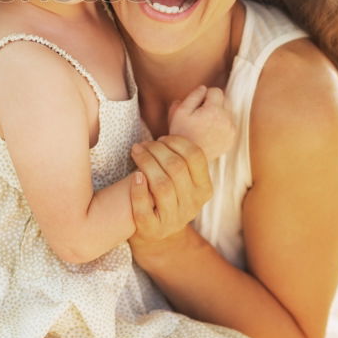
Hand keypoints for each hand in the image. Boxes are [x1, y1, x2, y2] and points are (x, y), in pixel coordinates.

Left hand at [128, 134, 212, 264]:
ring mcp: (174, 219)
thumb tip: (175, 105)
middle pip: (176, 167)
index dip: (176, 142)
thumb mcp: (180, 175)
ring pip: (162, 185)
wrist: (154, 232)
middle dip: (156, 149)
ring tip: (135, 152)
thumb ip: (180, 148)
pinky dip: (138, 190)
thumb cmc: (165, 191)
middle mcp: (193, 205)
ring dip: (145, 163)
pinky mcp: (153, 229)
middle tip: (142, 144)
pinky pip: (145, 208)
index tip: (161, 138)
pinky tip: (134, 177)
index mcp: (204, 188)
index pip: (196, 157)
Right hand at [168, 85, 235, 159]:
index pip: (216, 91)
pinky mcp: (232, 139)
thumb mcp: (180, 112)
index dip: (205, 95)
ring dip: (218, 113)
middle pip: (225, 100)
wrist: (187, 157)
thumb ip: (193, 96)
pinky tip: (209, 132)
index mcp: (214, 110)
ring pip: (228, 112)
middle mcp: (227, 119)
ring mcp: (231, 130)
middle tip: (200, 113)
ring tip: (204, 123)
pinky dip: (222, 125)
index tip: (197, 105)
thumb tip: (203, 88)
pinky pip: (230, 125)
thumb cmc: (181, 133)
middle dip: (213, 103)